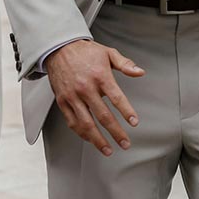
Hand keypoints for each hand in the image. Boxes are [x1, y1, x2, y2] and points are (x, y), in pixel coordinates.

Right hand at [45, 38, 144, 154]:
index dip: (126, 112)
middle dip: (116, 132)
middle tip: (125, 143)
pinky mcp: (62, 101)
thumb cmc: (85, 52)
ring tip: (108, 150)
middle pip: (103, 116)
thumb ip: (125, 64)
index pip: (116, 98)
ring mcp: (72, 96)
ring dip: (97, 139)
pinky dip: (81, 133)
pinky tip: (90, 139)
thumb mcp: (108, 53)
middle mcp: (85, 88)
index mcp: (100, 76)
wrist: (59, 48)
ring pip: (86, 123)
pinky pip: (72, 121)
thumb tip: (140, 72)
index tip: (134, 123)